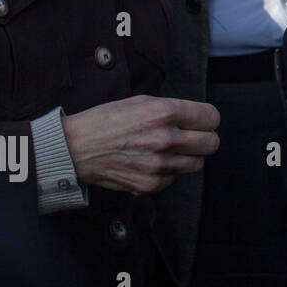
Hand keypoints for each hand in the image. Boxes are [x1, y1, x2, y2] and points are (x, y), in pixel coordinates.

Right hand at [62, 95, 219, 194]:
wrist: (74, 149)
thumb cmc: (106, 121)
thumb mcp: (141, 102)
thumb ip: (172, 109)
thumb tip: (197, 118)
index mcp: (165, 112)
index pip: (212, 118)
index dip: (207, 119)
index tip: (200, 121)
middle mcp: (165, 138)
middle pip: (211, 143)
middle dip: (204, 139)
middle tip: (190, 137)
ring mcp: (158, 164)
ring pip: (197, 164)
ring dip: (187, 157)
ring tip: (168, 150)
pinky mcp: (149, 184)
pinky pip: (174, 179)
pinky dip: (167, 172)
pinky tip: (150, 163)